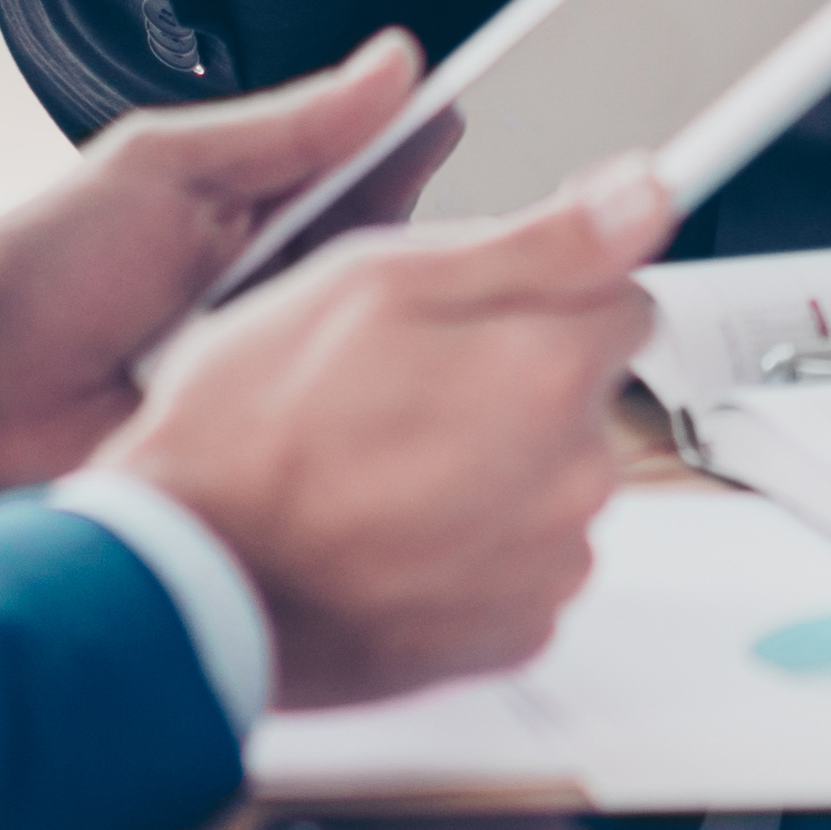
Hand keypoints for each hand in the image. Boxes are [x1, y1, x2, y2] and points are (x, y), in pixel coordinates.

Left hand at [0, 36, 440, 533]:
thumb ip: (286, 126)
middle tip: (484, 210)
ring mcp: (285, 384)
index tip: (473, 114)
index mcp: (258, 218)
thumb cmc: (36, 283)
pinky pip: (354, 432)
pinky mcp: (283, 461)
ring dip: (422, 325)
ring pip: (393, 349)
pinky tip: (429, 386)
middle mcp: (283, 300)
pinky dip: (386, 410)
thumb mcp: (166, 169)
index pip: (375, 175)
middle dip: (443, 240)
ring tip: (467, 293)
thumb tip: (393, 64)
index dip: (425, 150)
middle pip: (400, 263)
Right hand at [103, 168, 677, 711]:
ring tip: (382, 469)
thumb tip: (644, 196)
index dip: (546, 292)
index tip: (479, 313)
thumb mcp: (376, 281)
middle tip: (400, 392)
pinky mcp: (514, 633)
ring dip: (495, 467)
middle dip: (516, 380)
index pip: (625, 295)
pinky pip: (524, 564)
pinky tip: (394, 533)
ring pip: (554, 480)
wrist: (186, 577)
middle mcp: (573, 474)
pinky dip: (475, 547)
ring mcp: (547, 565)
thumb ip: (537, 240)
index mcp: (550, 369)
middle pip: (586, 393)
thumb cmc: (251, 429)